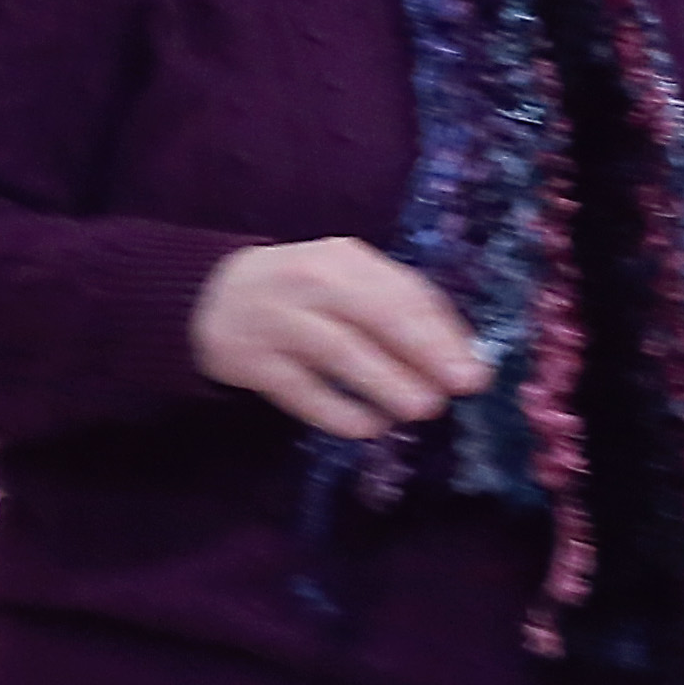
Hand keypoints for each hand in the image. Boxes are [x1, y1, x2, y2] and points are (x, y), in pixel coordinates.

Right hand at [190, 238, 492, 440]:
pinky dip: (337, 411)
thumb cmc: (301, 293)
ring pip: (339, 352)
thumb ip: (397, 307)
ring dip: (386, 382)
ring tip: (421, 408)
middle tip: (458, 387)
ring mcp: (276, 321)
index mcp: (342, 258)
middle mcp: (308, 282)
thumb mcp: (347, 281)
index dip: (443, 331)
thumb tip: (461, 355)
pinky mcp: (251, 360)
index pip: (402, 291)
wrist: (209, 297)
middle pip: (375, 315)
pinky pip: (300, 390)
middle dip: (424, 352)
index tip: (474, 367)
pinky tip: (368, 426)